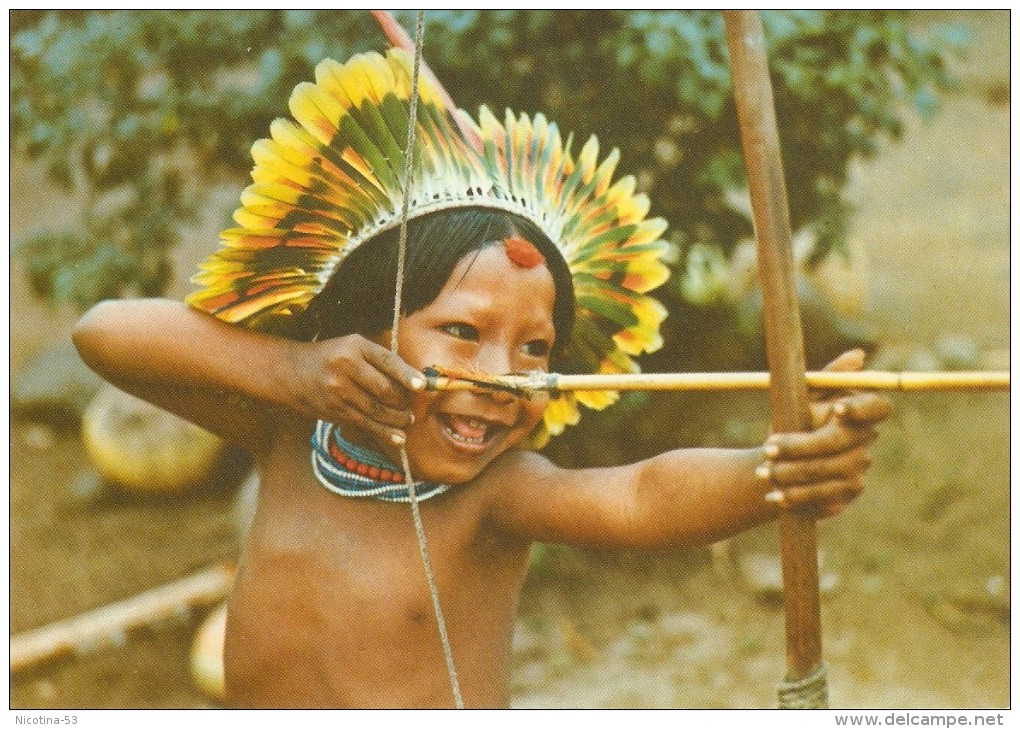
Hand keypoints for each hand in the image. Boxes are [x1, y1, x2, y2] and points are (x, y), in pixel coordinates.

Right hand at [283, 334, 424, 445]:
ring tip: (407, 419)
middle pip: (385, 390)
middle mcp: (346, 367)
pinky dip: (385, 432)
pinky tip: (398, 437)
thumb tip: (414, 381)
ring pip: (378, 410)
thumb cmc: (330, 357)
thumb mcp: (353, 347)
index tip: (422, 385)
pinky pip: (365, 424)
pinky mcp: (334, 411)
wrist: (290, 372)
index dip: (407, 375)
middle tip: (410, 404)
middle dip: (404, 400)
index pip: (388, 361)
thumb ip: (380, 360)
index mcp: (355, 347)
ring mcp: (338, 391)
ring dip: (398, 419)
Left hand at [757, 349, 890, 517]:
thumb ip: (826, 376)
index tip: (836, 409)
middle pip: (839, 443)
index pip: (876, 407)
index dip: (860, 408)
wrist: (775, 458)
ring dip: (790, 473)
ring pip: (825, 472)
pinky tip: (775, 496)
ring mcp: (859, 468)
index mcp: (859, 411)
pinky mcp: (847, 493)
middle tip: (768, 448)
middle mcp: (865, 440)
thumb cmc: (791, 418)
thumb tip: (858, 355)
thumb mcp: (803, 394)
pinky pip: (823, 496)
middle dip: (799, 446)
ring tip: (763, 472)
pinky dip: (796, 496)